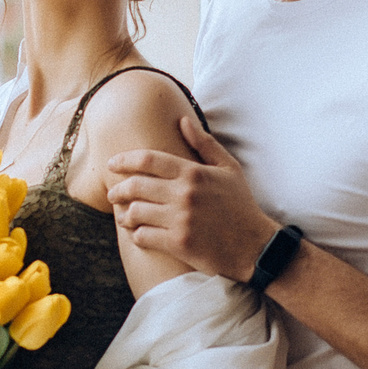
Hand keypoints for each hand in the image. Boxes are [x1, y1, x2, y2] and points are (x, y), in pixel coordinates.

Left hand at [104, 117, 277, 282]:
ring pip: (135, 213)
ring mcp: (180, 220)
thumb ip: (204, 144)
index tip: (112, 164)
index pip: (148, 160)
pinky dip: (136, 235)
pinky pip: (143, 236)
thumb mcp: (229, 168)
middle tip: (113, 194)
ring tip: (125, 216)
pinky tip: (138, 233)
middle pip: (135, 186)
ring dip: (125, 215)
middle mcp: (184, 194)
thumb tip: (182, 121)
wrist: (256, 247)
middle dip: (118, 190)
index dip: (124, 160)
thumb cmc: (241, 205)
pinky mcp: (178, 244)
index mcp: (194, 173)